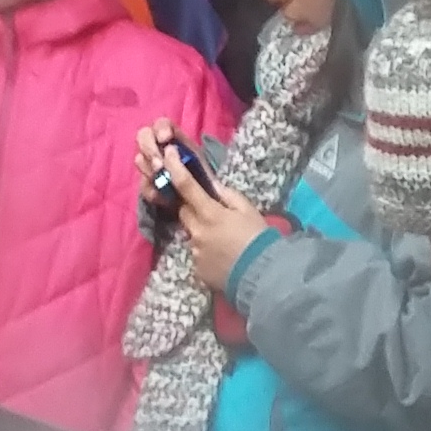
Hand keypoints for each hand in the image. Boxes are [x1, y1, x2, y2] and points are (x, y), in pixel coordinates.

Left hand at [158, 140, 270, 290]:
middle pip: (184, 212)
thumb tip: (212, 186)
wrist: (261, 276)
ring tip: (223, 240)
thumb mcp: (248, 210)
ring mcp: (195, 251)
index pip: (186, 186)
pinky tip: (222, 256)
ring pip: (192, 234)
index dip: (175, 168)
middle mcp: (197, 231)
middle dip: (193, 208)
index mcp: (210, 213)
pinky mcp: (197, 269)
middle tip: (211, 211)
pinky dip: (206, 251)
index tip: (168, 155)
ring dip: (202, 232)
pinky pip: (197, 254)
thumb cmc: (258, 238)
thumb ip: (228, 196)